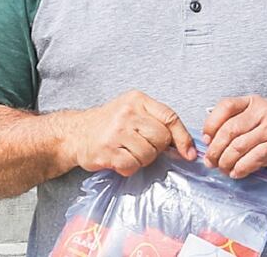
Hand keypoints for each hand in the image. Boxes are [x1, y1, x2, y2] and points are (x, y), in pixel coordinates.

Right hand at [68, 90, 195, 176]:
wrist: (77, 133)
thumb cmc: (110, 124)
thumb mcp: (134, 112)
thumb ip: (158, 122)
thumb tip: (187, 148)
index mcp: (137, 100)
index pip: (170, 117)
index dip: (183, 138)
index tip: (189, 153)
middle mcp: (127, 113)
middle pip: (161, 138)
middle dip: (156, 149)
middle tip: (141, 147)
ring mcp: (116, 131)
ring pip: (149, 154)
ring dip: (142, 160)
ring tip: (128, 152)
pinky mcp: (107, 150)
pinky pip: (132, 165)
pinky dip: (129, 168)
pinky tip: (120, 160)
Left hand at [202, 95, 266, 178]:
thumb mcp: (258, 118)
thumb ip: (236, 123)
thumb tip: (208, 141)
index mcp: (253, 102)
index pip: (225, 106)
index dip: (211, 124)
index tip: (205, 140)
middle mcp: (263, 111)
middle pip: (229, 130)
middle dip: (215, 149)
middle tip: (210, 161)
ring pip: (238, 146)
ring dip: (226, 162)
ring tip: (222, 169)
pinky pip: (252, 159)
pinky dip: (240, 168)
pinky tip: (236, 173)